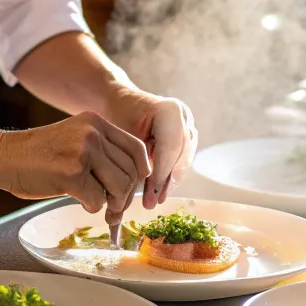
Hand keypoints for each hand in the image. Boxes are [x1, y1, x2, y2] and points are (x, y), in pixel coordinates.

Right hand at [0, 112, 150, 216]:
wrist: (5, 157)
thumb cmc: (39, 155)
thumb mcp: (75, 139)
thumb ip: (102, 152)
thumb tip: (132, 183)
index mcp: (96, 122)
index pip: (136, 148)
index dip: (141, 171)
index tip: (135, 186)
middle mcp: (93, 133)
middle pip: (130, 171)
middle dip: (125, 195)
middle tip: (114, 208)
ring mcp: (83, 152)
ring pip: (119, 187)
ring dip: (111, 203)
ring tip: (98, 205)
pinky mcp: (72, 173)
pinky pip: (98, 200)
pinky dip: (92, 208)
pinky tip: (79, 201)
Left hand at [106, 91, 197, 208]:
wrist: (121, 102)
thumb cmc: (117, 117)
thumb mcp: (122, 135)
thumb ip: (134, 159)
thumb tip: (136, 191)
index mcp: (169, 111)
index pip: (170, 148)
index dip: (161, 174)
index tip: (150, 196)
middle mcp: (184, 117)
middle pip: (180, 156)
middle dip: (165, 182)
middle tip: (152, 202)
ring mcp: (188, 125)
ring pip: (183, 160)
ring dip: (169, 182)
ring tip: (155, 199)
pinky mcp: (187, 135)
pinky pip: (181, 159)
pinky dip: (170, 175)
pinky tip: (159, 190)